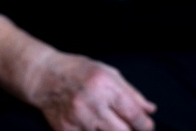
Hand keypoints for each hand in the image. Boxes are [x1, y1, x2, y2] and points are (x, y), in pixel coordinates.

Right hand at [25, 51, 155, 130]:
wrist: (44, 76)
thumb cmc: (79, 71)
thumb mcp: (108, 73)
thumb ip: (131, 93)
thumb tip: (151, 110)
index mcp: (105, 85)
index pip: (134, 114)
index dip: (145, 125)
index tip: (147, 127)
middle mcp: (92, 103)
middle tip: (132, 129)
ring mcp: (78, 119)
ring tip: (114, 126)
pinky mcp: (66, 130)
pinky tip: (95, 128)